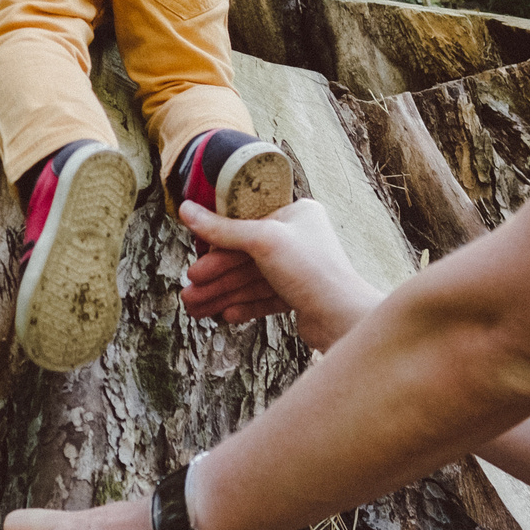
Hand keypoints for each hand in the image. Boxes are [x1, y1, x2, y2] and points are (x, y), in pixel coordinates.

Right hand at [179, 198, 380, 351]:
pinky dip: (243, 305)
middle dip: (215, 276)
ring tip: (196, 309)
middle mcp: (299, 239)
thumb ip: (222, 229)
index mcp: (296, 214)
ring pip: (251, 280)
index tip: (194, 253)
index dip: (217, 240)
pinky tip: (224, 315)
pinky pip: (264, 298)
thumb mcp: (262, 241)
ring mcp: (299, 269)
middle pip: (245, 255)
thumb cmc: (312, 271)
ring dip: (222, 294)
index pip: (247, 222)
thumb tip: (186, 210)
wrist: (343, 319)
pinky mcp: (299, 296)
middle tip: (188, 291)